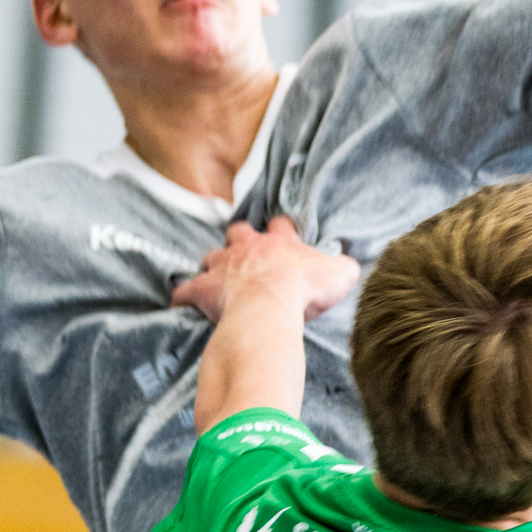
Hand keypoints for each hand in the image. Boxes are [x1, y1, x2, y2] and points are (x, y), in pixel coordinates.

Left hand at [172, 215, 358, 322]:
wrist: (269, 306)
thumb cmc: (304, 289)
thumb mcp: (340, 275)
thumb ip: (343, 267)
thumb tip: (349, 267)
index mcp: (279, 242)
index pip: (280, 225)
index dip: (281, 230)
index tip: (283, 235)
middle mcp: (248, 248)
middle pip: (238, 232)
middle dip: (240, 240)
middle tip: (245, 255)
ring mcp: (222, 267)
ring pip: (211, 257)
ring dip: (213, 266)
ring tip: (217, 279)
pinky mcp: (204, 289)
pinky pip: (185, 291)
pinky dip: (183, 296)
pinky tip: (182, 302)